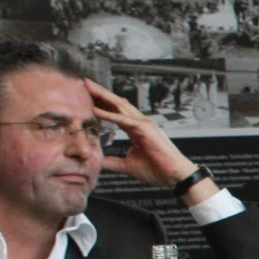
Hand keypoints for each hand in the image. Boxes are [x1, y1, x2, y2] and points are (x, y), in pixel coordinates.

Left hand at [86, 81, 217, 203]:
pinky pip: (124, 120)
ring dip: (103, 96)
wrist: (174, 176)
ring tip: (87, 87)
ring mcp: (144, 124)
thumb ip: (113, 161)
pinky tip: (96, 110)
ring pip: (120, 106)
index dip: (102, 103)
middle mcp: (139, 123)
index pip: (116, 112)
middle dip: (100, 93)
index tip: (86, 97)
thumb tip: (99, 162)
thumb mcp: (127, 165)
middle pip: (116, 103)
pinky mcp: (146, 129)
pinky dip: (109, 114)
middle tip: (84, 82)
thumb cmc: (157, 170)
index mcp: (135, 129)